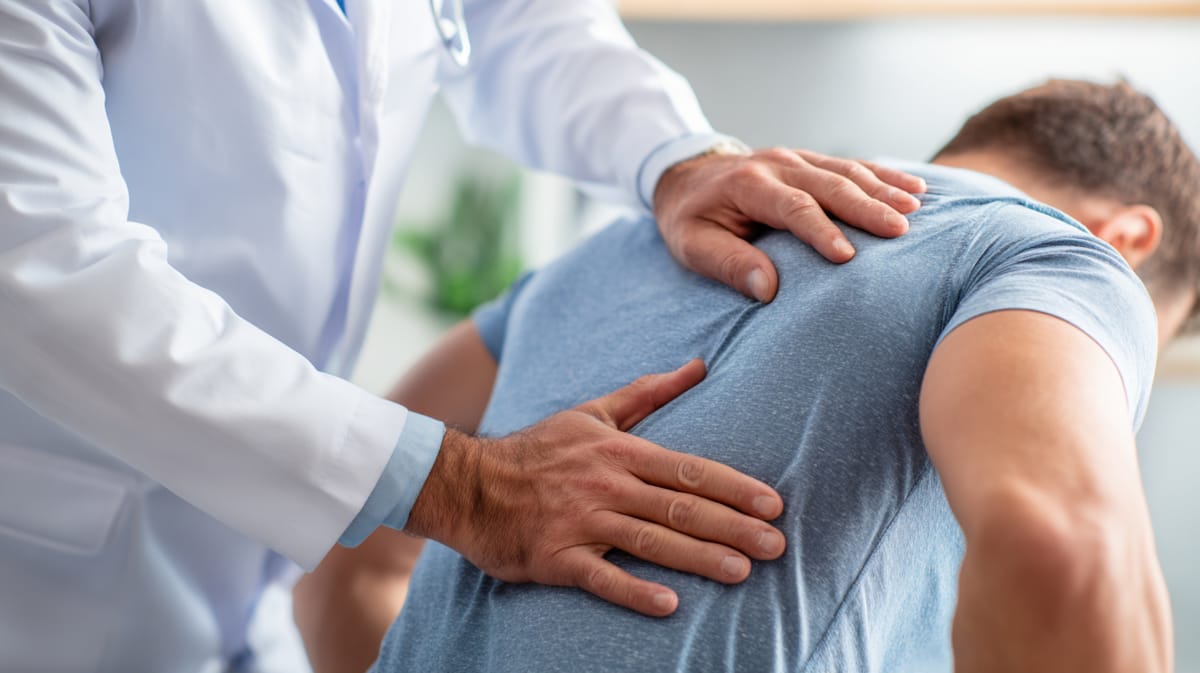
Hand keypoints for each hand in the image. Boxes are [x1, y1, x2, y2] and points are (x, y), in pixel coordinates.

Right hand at [405, 359, 785, 616]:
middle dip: (732, 528)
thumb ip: (647, 394)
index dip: (734, 487)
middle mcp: (606, 485)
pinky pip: (601, 576)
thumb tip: (698, 366)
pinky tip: (669, 605)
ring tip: (741, 573)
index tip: (774, 504)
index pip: (689, 469)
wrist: (467, 483)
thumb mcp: (592, 412)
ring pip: (650, 541)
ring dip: (698, 558)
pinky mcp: (557, 557)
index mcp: (618, 450)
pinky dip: (634, 591)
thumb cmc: (538, 450)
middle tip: (777, 547)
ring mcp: (582, 522)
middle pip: (680, 507)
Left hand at [653, 148, 926, 301]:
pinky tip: (916, 189)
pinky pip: (853, 165)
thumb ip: (727, 264)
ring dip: (884, 188)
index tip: (848, 257)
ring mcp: (797, 158)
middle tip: (901, 231)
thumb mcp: (692, 244)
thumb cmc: (690, 218)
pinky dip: (885, 176)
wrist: (686, 176)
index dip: (820, 230)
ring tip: (916, 210)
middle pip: (830, 183)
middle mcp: (777, 164)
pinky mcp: (810, 161)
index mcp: (748, 184)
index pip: (792, 206)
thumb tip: (766, 290)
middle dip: (867, 206)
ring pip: (847, 170)